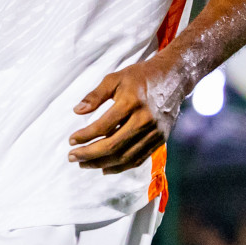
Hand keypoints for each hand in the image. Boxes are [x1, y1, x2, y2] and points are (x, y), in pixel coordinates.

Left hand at [68, 54, 189, 173]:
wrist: (174, 77)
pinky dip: (121, 167)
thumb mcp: (115, 78)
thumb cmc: (140, 76)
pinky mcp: (160, 139)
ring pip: (125, 156)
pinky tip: (105, 168)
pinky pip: (139, 159)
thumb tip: (77, 111)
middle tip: (72, 157)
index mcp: (131, 102)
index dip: (85, 136)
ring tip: (84, 164)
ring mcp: (154, 132)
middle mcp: (144, 120)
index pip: (103, 126)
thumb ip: (95, 95)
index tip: (71, 140)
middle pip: (113, 145)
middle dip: (90, 154)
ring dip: (102, 163)